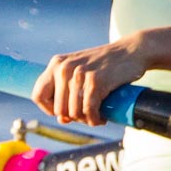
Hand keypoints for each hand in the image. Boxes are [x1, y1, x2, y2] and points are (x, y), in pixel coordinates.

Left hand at [32, 39, 150, 125]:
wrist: (131, 51)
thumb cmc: (104, 65)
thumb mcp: (79, 71)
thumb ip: (66, 91)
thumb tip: (61, 119)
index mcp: (56, 64)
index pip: (38, 95)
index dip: (48, 109)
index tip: (62, 113)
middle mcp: (64, 68)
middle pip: (58, 109)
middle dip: (72, 117)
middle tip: (86, 114)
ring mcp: (79, 74)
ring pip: (73, 113)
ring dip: (85, 120)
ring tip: (95, 116)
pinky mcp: (96, 81)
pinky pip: (88, 111)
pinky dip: (95, 119)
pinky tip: (101, 118)